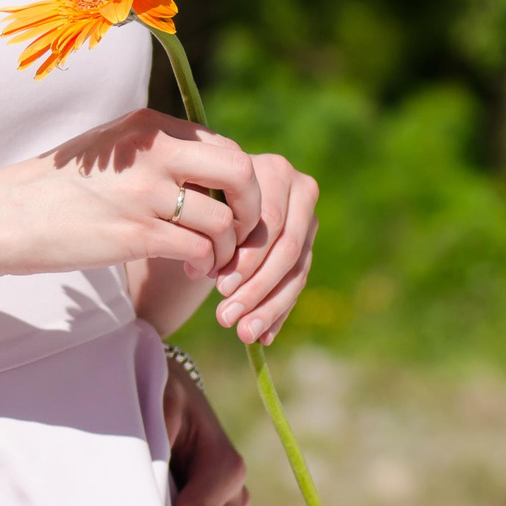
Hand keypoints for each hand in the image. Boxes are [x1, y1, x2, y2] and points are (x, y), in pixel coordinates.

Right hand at [0, 109, 261, 283]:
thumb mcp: (110, 152)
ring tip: (210, 262)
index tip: (229, 210)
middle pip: (240, 172)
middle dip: (250, 210)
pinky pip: (198, 249)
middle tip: (238, 234)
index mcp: (148, 126)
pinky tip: (190, 272)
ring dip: (228, 248)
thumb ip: (155, 151)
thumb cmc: (59, 188)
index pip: (224, 147)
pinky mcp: (134, 233)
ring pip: (224, 220)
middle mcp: (152, 152)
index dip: (239, 184)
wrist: (6, 214)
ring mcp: (144, 193)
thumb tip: (206, 168)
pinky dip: (205, 265)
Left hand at [211, 151, 317, 344]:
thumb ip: (203, 221)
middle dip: (255, 288)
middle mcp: (300, 188)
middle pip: (285, 250)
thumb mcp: (196, 198)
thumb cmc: (197, 194)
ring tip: (243, 334)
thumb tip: (202, 270)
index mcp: (272, 169)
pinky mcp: (309, 244)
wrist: (211, 196)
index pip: (267, 223)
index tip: (219, 288)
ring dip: (267, 306)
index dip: (246, 259)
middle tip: (227, 316)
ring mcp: (308, 218)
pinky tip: (262, 337)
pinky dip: (278, 311)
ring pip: (294, 271)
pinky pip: (297, 283)